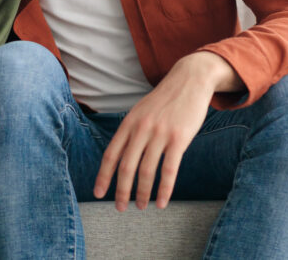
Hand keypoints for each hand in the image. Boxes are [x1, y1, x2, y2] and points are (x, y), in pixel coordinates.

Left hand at [93, 52, 240, 210]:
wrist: (189, 80)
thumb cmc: (165, 100)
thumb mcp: (141, 111)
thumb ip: (131, 131)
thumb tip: (120, 156)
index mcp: (128, 123)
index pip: (110, 154)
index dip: (103, 176)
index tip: (98, 193)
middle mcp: (141, 128)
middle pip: (126, 166)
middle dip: (121, 191)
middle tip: (120, 208)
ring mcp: (160, 133)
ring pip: (146, 171)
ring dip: (143, 193)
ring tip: (141, 207)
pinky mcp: (179, 139)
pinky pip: (169, 170)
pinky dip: (164, 190)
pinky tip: (161, 203)